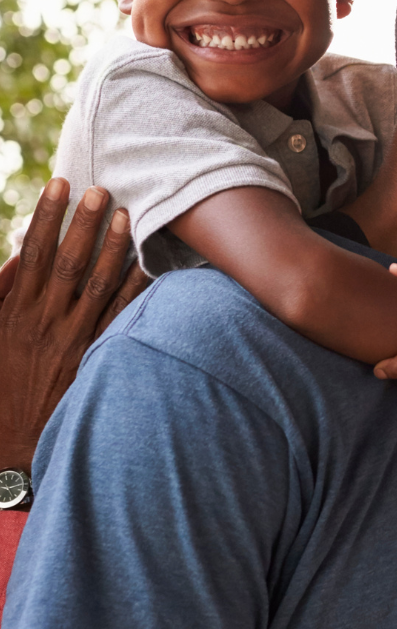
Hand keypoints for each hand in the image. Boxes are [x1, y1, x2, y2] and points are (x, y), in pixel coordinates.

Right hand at [0, 178, 149, 471]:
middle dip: (84, 223)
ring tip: (128, 215)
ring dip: (114, 248)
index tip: (58, 184)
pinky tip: (150, 262)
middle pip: (67, 261)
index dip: (45, 216)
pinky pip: (120, 316)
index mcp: (12, 311)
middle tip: (102, 189)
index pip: (30, 252)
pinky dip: (135, 288)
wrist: (10, 443)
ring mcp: (73, 339)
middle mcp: (44, 321)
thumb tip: (15, 256)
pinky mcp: (96, 356)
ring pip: (97, 284)